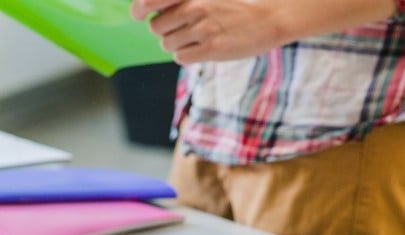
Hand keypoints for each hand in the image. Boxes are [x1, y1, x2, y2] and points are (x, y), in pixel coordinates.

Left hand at [130, 0, 282, 63]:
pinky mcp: (211, 48)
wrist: (267, 19)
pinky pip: (180, 57)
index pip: (150, 0)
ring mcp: (203, 27)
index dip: (138, 9)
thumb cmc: (232, 7)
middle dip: (164, 31)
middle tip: (183, 29)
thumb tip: (144, 7)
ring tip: (196, 38)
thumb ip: (180, 1)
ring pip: (167, 44)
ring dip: (177, 44)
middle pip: (156, 27)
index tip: (137, 14)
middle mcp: (195, 6)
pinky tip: (201, 48)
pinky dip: (186, 55)